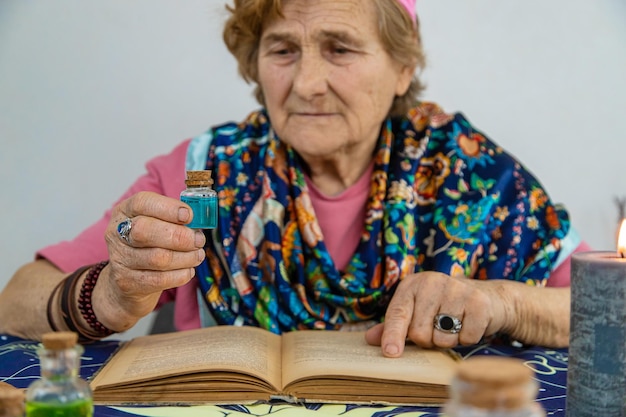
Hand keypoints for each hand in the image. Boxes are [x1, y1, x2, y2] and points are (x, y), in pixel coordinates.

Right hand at [96, 191, 205, 330]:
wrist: (127, 281)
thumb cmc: (147, 245)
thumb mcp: (155, 224)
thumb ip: (174, 218)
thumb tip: (200, 219)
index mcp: (125, 211)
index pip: (142, 203)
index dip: (168, 208)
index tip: (189, 215)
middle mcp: (117, 233)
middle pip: (145, 231)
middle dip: (180, 236)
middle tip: (199, 240)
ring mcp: (120, 259)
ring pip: (157, 258)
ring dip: (186, 257)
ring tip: (198, 255)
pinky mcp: (127, 282)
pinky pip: (160, 279)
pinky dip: (180, 275)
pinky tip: (188, 270)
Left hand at [365, 271, 510, 356]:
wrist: (489, 297)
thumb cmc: (445, 307)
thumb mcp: (417, 310)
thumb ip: (394, 324)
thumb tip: (370, 338)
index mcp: (412, 284)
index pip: (398, 313)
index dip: (393, 334)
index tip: (390, 352)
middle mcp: (432, 282)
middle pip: (420, 333)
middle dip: (428, 340)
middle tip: (438, 328)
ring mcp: (456, 289)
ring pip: (443, 338)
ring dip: (449, 341)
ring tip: (455, 325)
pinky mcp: (479, 302)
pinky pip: (467, 338)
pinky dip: (468, 339)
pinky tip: (470, 324)